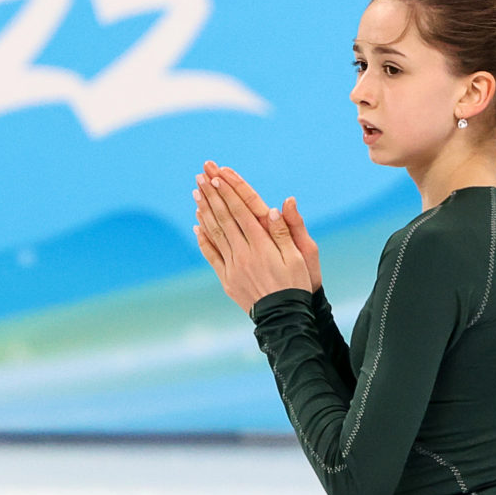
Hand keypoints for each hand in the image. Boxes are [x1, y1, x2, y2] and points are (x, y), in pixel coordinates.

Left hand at [193, 173, 310, 312]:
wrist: (284, 318)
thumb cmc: (296, 284)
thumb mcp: (299, 256)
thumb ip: (285, 231)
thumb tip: (276, 207)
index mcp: (262, 245)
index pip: (241, 212)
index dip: (228, 194)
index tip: (217, 177)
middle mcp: (244, 253)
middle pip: (224, 218)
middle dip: (212, 195)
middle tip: (201, 177)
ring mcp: (233, 266)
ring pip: (215, 233)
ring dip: (205, 211)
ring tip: (196, 193)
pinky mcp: (227, 279)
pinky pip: (211, 255)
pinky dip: (203, 239)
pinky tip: (197, 225)